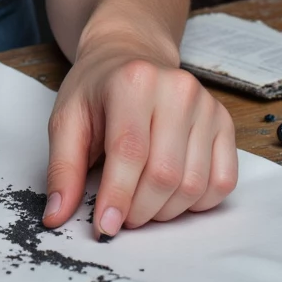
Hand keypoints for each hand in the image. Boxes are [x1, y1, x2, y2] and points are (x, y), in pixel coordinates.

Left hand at [42, 34, 237, 238]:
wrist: (131, 54)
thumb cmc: (98, 90)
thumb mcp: (67, 118)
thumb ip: (62, 167)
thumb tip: (56, 215)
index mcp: (132, 81)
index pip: (130, 151)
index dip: (117, 196)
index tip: (105, 227)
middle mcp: (176, 88)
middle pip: (164, 174)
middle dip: (139, 210)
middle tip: (121, 214)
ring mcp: (205, 105)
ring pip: (193, 185)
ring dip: (165, 210)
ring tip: (142, 201)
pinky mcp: (224, 121)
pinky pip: (222, 183)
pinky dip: (196, 202)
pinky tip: (172, 192)